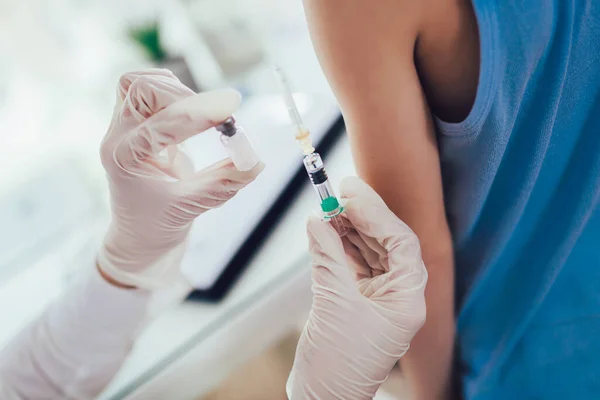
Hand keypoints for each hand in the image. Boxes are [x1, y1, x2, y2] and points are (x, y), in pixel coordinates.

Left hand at [97, 69, 262, 288]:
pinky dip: (170, 91)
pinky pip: (144, 89)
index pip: (159, 125)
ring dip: (176, 90)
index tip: (230, 118)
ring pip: (140, 83)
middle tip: (217, 113)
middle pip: (141, 90)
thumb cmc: (160, 223)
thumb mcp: (194, 206)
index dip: (198, 117)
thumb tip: (256, 162)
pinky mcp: (132, 122)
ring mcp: (121, 127)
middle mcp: (117, 138)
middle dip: (184, 97)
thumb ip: (225, 183)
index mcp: (125, 160)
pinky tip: (190, 111)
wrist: (140, 233)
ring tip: (204, 112)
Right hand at [289, 177, 426, 398]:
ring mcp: (379, 299)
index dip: (377, 214)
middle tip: (341, 188)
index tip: (351, 193)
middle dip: (364, 215)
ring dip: (350, 228)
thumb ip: (327, 257)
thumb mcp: (333, 304)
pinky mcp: (359, 302)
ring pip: (370, 252)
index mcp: (408, 300)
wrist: (324, 398)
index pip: (401, 243)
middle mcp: (399, 296)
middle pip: (387, 243)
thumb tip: (317, 220)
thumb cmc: (337, 363)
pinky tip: (327, 229)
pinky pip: (354, 265)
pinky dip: (340, 246)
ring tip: (330, 205)